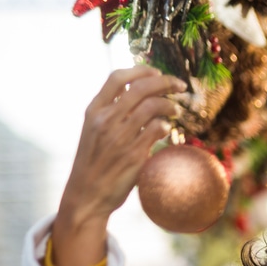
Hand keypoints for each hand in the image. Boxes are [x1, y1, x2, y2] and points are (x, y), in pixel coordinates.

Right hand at [51, 66, 185, 265]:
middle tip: (179, 85)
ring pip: (151, 107)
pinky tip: (167, 129)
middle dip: (164, 82)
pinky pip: (156, 130)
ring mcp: (119, 137)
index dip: (140, 71)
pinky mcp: (133, 155)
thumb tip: (132, 91)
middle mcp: (105, 120)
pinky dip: (165, 125)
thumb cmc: (94, 162)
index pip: (117, 78)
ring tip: (176, 109)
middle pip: (140, 89)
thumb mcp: (94, 131)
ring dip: (169, 105)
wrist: (86, 195)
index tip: (157, 72)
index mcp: (93, 111)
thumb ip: (111, 111)